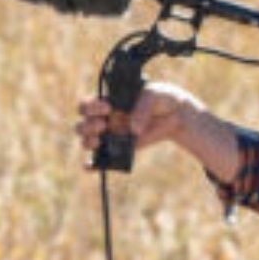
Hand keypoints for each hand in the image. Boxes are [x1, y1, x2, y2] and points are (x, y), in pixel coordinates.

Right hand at [75, 82, 203, 157]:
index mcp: (108, 102)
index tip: (108, 107)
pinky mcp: (121, 150)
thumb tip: (133, 130)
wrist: (176, 114)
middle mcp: (105, 119)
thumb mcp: (153, 94)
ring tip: (100, 141)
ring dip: (88, 142)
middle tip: (104, 125)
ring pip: (88, 141)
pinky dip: (92, 164)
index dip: (91, 107)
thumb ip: (142, 107)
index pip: (87, 105)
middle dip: (88, 126)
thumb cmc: (161, 98)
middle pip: (83, 125)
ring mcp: (112, 136)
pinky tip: (91, 165)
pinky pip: (101, 160)